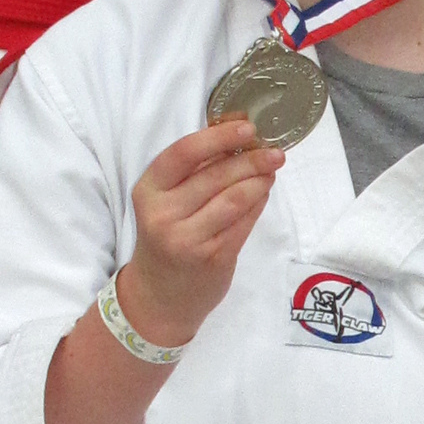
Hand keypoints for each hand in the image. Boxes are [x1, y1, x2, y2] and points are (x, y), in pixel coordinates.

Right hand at [116, 120, 282, 348]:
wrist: (159, 297)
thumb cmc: (167, 235)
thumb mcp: (167, 200)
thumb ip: (196, 167)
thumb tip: (238, 125)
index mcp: (148, 191)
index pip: (183, 153)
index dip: (219, 137)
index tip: (247, 126)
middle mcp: (163, 215)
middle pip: (218, 175)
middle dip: (252, 159)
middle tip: (274, 151)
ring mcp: (188, 239)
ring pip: (236, 198)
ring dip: (260, 179)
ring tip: (272, 169)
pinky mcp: (213, 258)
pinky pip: (245, 221)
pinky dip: (259, 202)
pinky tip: (263, 193)